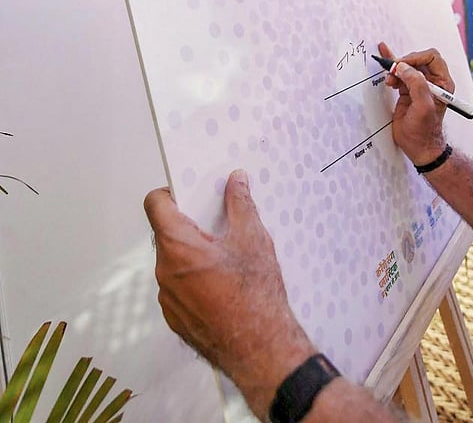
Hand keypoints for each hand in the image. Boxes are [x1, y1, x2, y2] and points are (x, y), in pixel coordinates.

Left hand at [144, 170, 313, 418]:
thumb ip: (240, 203)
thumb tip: (236, 180)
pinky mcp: (175, 318)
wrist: (260, 347)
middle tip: (220, 225)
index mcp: (178, 247)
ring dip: (193, 254)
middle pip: (167, 234)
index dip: (170, 193)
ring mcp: (167, 298)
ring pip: (174, 262)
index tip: (189, 191)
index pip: (156, 205)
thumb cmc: (255, 294)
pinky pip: (178, 288)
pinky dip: (195, 280)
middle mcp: (164, 272)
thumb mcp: (253, 238)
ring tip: (227, 259)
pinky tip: (224, 286)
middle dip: (191, 225)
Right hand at [377, 41, 449, 165]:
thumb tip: (404, 67)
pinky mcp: (408, 91)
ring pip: (407, 66)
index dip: (416, 58)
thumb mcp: (423, 107)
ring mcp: (419, 86)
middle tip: (393, 70)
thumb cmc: (425, 131)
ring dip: (396, 68)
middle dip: (404, 63)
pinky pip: (400, 74)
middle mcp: (433, 82)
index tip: (402, 66)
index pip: (432, 57)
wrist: (418, 146)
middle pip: (418, 59)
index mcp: (442, 82)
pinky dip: (391, 68)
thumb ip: (416, 84)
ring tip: (389, 79)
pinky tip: (384, 57)